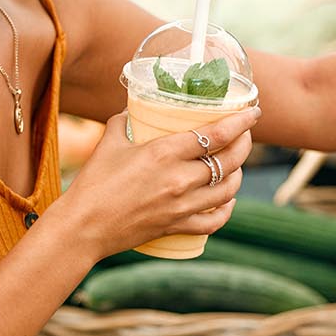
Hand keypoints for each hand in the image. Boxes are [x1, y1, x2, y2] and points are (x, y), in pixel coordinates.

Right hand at [56, 106, 259, 259]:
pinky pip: (214, 220)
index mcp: (165, 152)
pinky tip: (228, 200)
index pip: (216, 133)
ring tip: (236, 166)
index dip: (241, 122)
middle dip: (245, 145)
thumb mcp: (110, 141)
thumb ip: (126, 121)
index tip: (253, 113)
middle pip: (229, 160)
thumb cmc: (93, 182)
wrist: (82, 227)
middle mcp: (180, 179)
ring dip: (238, 175)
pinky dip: (227, 210)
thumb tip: (137, 108)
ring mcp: (181, 206)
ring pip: (228, 189)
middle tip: (246, 136)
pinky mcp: (177, 226)